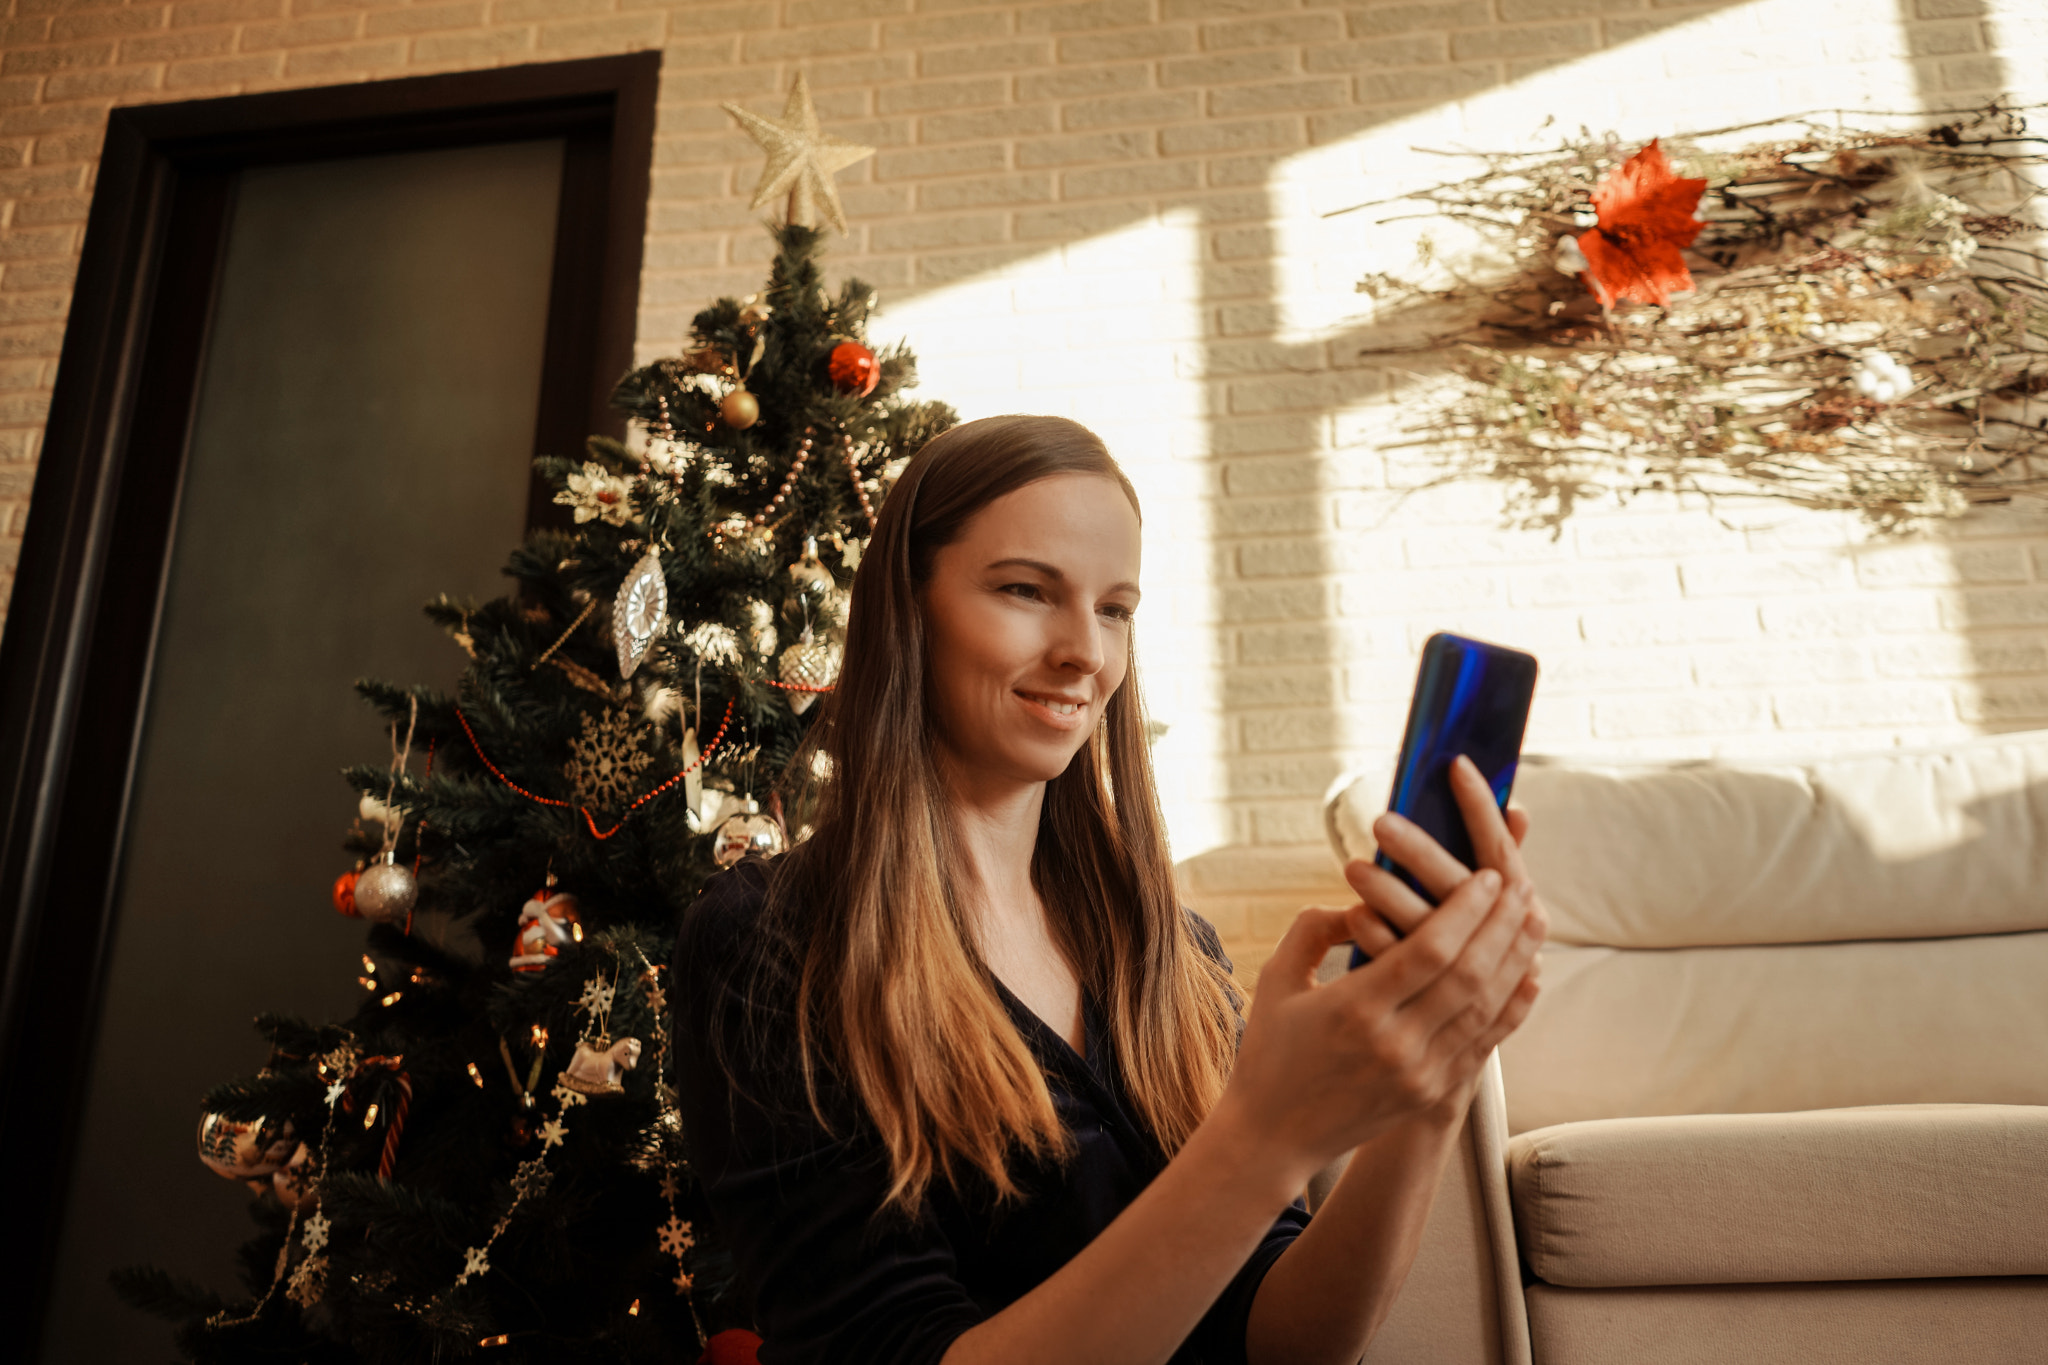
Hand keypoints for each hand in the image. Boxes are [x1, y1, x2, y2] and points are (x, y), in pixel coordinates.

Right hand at [1214, 760, 1545, 1179]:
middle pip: (1468, 975)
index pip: (1429, 951)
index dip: (1465, 910)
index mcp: (1354, 1010)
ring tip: (1533, 920)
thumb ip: (1314, 930)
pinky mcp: (1431, 1094)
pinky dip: (1512, 1007)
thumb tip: (1360, 902)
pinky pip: (1484, 1043)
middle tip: (1521, 886)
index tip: (1487, 877)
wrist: (1274, 1136)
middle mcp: (1395, 1044)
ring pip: (1484, 1008)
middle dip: (1501, 925)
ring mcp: (1419, 1074)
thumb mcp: (1276, 980)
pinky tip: (1528, 975)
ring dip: (1515, 960)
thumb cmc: (1269, 1051)